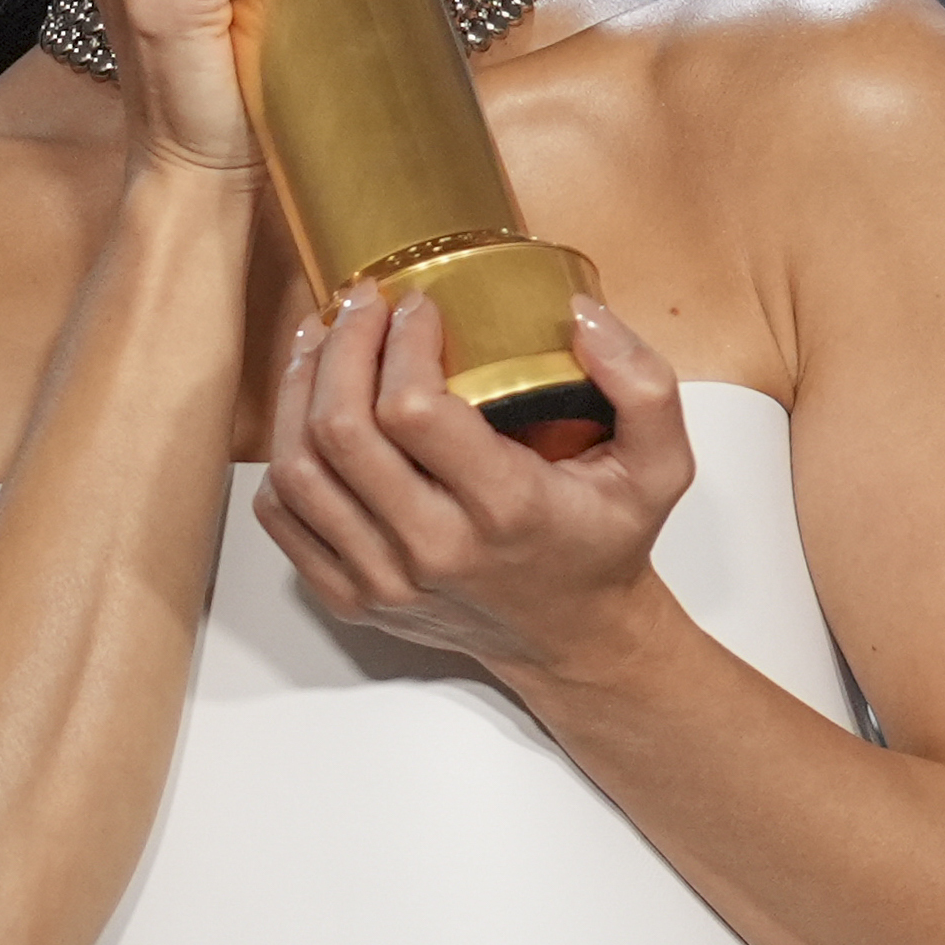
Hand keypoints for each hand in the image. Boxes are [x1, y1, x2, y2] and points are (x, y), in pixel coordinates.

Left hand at [252, 286, 696, 681]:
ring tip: (322, 341)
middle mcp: (433, 550)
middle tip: (360, 305)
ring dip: (298, 391)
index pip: (412, 410)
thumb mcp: (660, 466)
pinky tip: (308, 409)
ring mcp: (383, 581)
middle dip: (340, 347)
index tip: (417, 305)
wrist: (575, 639)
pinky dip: (283, 453)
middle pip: (341, 432)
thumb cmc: (605, 543)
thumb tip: (581, 314)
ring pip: (297, 470)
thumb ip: (644, 383)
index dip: (400, 343)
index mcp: (505, 509)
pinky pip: (284, 517)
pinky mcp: (351, 597)